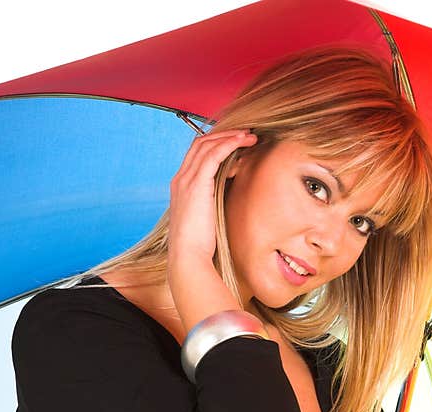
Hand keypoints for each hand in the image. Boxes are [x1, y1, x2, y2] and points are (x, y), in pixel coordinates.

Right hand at [167, 129, 257, 263]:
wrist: (189, 257)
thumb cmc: (200, 244)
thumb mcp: (207, 218)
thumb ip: (215, 202)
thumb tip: (233, 193)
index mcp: (181, 186)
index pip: (197, 154)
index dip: (217, 144)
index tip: (238, 144)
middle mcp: (181, 179)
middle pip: (200, 144)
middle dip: (224, 135)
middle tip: (246, 134)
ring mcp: (186, 180)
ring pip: (206, 145)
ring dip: (230, 137)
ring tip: (250, 136)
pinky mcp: (197, 184)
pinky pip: (213, 155)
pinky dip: (228, 144)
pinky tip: (243, 142)